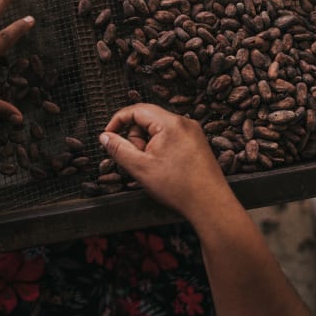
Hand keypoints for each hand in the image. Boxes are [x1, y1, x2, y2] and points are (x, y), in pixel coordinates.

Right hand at [99, 104, 235, 220]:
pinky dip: (159, 149)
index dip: (117, 121)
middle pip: (147, 119)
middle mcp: (183, 122)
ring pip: (157, 130)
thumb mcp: (140, 167)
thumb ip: (118, 149)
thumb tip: (105, 137)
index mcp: (170, 123)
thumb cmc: (179, 187)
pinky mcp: (196, 143)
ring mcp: (192, 132)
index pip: (136, 110)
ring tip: (152, 167)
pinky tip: (162, 168)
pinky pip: (170, 137)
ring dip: (147, 145)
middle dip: (135, 138)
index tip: (108, 136)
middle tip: (137, 160)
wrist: (210, 205)